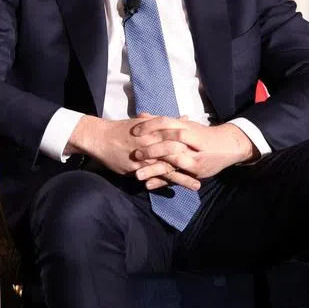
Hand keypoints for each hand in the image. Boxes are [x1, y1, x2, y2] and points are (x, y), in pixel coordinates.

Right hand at [69, 114, 200, 190]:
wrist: (100, 138)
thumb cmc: (123, 128)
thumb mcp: (145, 122)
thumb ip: (167, 122)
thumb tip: (185, 118)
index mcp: (157, 131)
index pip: (179, 140)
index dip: (194, 147)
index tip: (208, 152)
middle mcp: (152, 144)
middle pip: (177, 155)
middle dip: (193, 163)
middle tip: (208, 170)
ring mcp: (145, 158)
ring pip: (168, 169)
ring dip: (183, 178)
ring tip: (197, 185)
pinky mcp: (136, 169)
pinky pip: (153, 177)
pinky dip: (164, 183)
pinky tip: (173, 190)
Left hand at [130, 117, 257, 188]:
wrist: (229, 145)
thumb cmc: (202, 134)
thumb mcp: (185, 125)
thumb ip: (163, 122)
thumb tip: (141, 115)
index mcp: (187, 127)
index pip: (166, 123)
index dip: (150, 126)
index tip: (134, 131)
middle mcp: (192, 141)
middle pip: (169, 143)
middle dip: (151, 149)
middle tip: (135, 154)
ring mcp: (195, 157)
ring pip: (173, 162)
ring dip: (154, 169)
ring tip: (137, 174)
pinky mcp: (197, 171)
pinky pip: (178, 177)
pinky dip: (163, 181)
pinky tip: (149, 185)